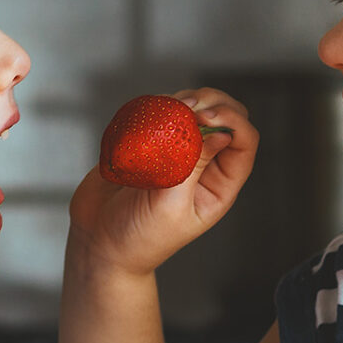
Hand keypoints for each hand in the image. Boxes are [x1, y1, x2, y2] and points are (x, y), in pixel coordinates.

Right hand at [67, 88, 259, 278]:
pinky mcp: (151, 143)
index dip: (230, 120)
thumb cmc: (139, 236)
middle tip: (184, 104)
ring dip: (179, 102)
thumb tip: (221, 132)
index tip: (203, 116)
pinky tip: (141, 121)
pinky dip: (154, 108)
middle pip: (224, 116)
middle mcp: (204, 165)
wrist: (98, 240)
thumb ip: (193, 165)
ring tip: (160, 114)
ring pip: (193, 109)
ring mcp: (177, 151)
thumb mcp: (171, 204)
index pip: (244, 141)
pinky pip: (161, 113)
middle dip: (208, 102)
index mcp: (219, 185)